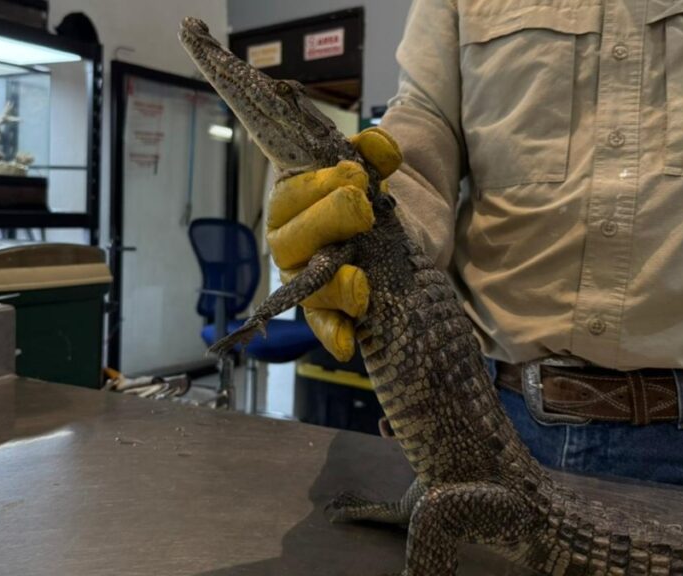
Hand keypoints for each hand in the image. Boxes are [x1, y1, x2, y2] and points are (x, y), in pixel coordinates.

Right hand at [266, 127, 401, 360]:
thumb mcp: (371, 171)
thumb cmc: (367, 198)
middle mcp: (289, 244)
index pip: (289, 195)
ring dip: (335, 284)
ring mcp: (304, 280)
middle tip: (363, 209)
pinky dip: (333, 334)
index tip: (355, 175)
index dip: (319, 185)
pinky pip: (322, 325)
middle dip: (329, 222)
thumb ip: (372, 154)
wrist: (393, 232)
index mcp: (290, 204)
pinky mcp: (325, 311)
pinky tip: (346, 345)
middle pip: (293, 239)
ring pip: (308, 286)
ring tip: (361, 283)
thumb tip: (379, 145)